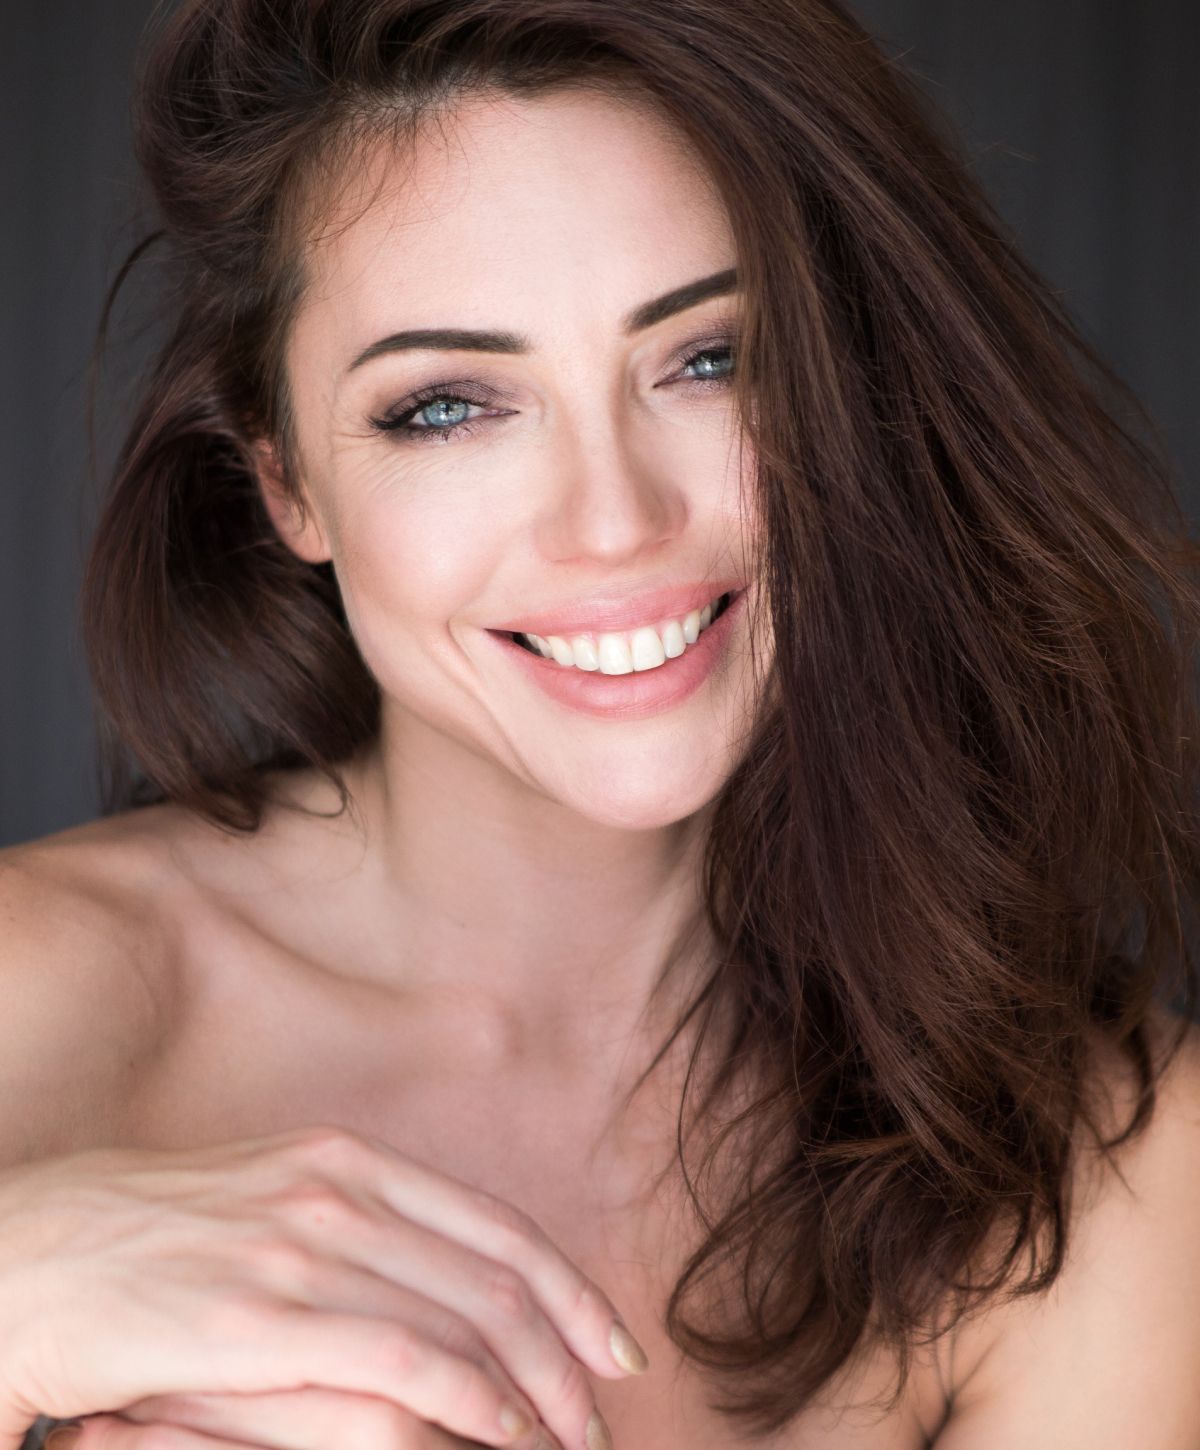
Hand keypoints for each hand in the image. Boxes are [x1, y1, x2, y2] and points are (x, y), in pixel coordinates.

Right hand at [0, 1125, 647, 1449]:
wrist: (32, 1250)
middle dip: (568, 1348)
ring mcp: (299, 1248)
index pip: (497, 1224)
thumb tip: (453, 1292)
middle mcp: (337, 1191)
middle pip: (497, 1274)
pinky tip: (502, 1432)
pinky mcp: (256, 1318)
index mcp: (348, 1161)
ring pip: (461, 1317)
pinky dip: (469, 1398)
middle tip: (607, 1406)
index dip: (569, 1286)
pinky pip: (397, 1358)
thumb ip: (365, 1238)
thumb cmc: (155, 1236)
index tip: (611, 1338)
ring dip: (535, 1385)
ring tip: (572, 1434)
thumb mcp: (275, 1205)